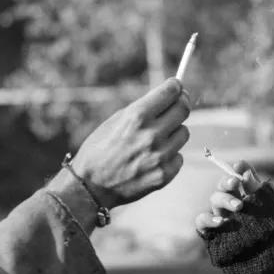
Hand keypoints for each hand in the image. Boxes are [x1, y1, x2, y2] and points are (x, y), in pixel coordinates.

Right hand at [68, 78, 190, 207]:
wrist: (90, 186)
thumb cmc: (99, 149)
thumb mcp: (115, 121)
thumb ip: (142, 109)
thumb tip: (169, 97)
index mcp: (136, 117)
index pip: (171, 92)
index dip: (176, 87)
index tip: (177, 87)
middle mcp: (151, 135)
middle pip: (183, 110)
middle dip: (180, 104)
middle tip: (177, 105)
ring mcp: (159, 156)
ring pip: (183, 133)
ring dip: (174, 132)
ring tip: (157, 138)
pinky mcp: (164, 175)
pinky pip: (179, 156)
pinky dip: (170, 155)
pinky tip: (154, 158)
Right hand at [194, 160, 262, 234]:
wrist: (268, 259)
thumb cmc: (268, 233)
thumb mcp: (266, 209)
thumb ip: (257, 190)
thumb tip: (245, 171)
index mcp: (245, 195)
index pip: (238, 177)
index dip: (237, 169)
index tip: (239, 167)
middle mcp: (230, 203)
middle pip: (223, 185)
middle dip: (228, 182)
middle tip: (236, 183)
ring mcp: (220, 216)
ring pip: (214, 200)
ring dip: (225, 199)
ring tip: (239, 206)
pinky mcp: (211, 231)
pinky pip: (202, 221)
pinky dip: (208, 219)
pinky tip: (220, 222)